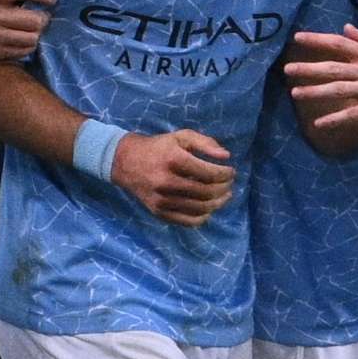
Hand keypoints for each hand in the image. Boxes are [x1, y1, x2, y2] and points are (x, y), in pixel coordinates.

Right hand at [110, 129, 234, 227]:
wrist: (126, 162)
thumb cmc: (159, 147)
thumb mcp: (181, 137)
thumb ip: (205, 143)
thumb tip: (226, 157)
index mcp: (174, 160)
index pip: (210, 173)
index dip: (226, 174)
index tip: (231, 171)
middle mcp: (167, 182)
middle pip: (207, 192)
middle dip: (224, 188)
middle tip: (229, 183)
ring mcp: (162, 200)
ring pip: (200, 208)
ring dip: (218, 203)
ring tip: (225, 196)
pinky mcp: (159, 212)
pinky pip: (188, 221)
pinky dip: (203, 216)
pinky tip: (209, 208)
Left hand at [285, 25, 357, 132]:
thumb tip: (345, 27)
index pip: (338, 43)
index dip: (317, 40)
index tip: (297, 38)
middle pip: (333, 68)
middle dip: (308, 69)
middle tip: (287, 70)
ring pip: (338, 90)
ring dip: (315, 92)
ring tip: (295, 94)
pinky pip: (353, 114)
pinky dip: (335, 119)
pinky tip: (319, 124)